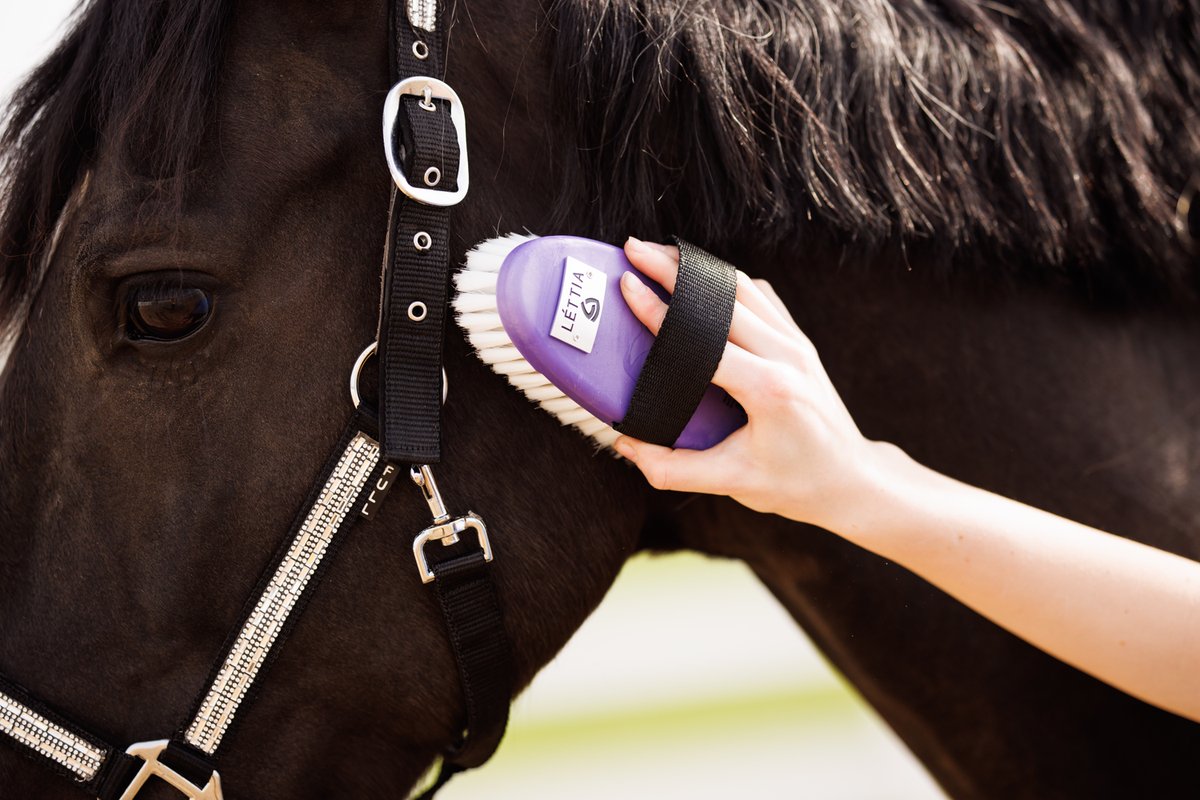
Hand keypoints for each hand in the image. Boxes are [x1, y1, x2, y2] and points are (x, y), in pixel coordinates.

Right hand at [614, 238, 897, 528]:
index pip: (704, 339)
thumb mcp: (732, 483)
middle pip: (722, 296)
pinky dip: (726, 279)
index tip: (627, 285)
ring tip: (658, 253)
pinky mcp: (799, 340)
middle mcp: (787, 356)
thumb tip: (625, 446)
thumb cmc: (794, 484)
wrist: (850, 479)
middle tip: (633, 249)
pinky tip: (699, 275)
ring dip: (699, 265)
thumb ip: (672, 468)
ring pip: (743, 286)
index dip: (661, 311)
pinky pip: (760, 296)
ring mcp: (797, 343)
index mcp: (769, 390)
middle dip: (673, 269)